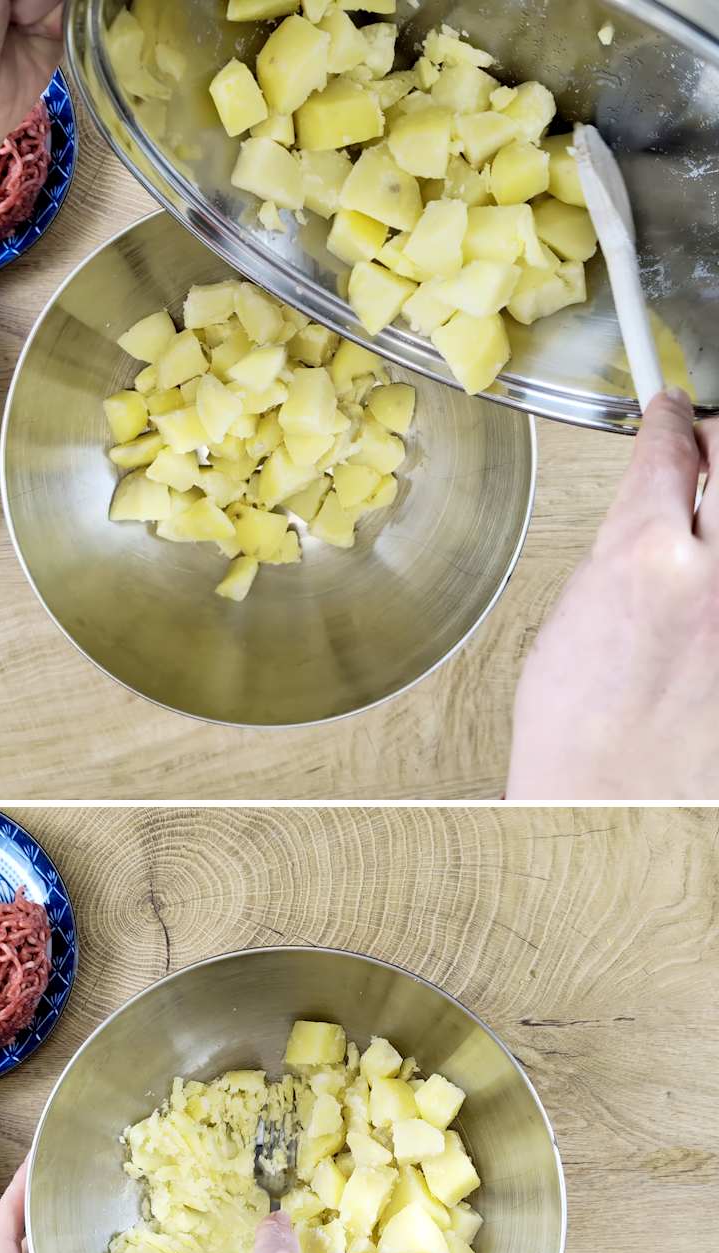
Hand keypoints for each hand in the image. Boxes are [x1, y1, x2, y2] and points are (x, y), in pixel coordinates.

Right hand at [507, 390, 718, 799]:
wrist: (614, 813)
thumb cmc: (578, 741)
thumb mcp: (573, 618)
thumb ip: (622, 546)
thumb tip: (651, 508)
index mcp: (644, 560)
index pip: (671, 445)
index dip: (670, 418)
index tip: (671, 412)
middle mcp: (713, 577)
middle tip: (706, 449)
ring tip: (710, 526)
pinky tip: (708, 590)